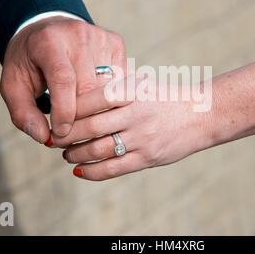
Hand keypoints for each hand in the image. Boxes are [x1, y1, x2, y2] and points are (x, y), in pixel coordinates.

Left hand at [0, 16, 125, 143]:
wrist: (46, 30)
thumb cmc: (30, 62)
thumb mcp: (13, 86)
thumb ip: (23, 113)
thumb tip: (44, 137)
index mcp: (48, 41)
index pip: (63, 79)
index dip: (64, 110)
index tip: (60, 132)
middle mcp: (78, 34)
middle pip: (88, 87)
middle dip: (80, 114)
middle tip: (68, 129)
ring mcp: (100, 36)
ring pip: (107, 87)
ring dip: (95, 107)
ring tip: (79, 112)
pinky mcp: (116, 42)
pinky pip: (119, 80)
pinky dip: (107, 95)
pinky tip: (93, 94)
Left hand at [50, 76, 214, 180]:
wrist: (201, 115)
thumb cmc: (166, 96)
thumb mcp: (143, 82)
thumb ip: (115, 85)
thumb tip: (79, 90)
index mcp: (134, 90)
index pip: (91, 98)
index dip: (68, 107)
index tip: (56, 112)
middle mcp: (137, 114)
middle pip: (89, 126)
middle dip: (65, 133)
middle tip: (53, 136)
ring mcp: (142, 138)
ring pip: (97, 150)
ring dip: (75, 153)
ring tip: (65, 153)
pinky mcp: (147, 158)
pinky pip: (113, 169)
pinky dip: (91, 171)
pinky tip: (78, 169)